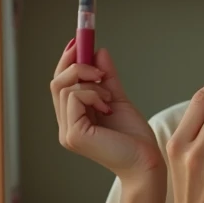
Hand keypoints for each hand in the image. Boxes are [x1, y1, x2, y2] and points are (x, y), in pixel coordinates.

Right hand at [51, 41, 161, 180]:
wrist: (146, 161)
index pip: (61, 85)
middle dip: (76, 65)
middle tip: (98, 68)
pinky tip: (108, 106)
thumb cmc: (135, 137)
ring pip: (65, 87)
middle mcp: (66, 126)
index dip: (67, 61)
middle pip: (56, 82)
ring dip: (91, 83)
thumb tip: (99, 51)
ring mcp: (67, 132)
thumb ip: (107, 78)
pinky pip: (75, 97)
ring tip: (110, 98)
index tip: (78, 41)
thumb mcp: (118, 99)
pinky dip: (94, 94)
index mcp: (74, 119)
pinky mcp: (74, 134)